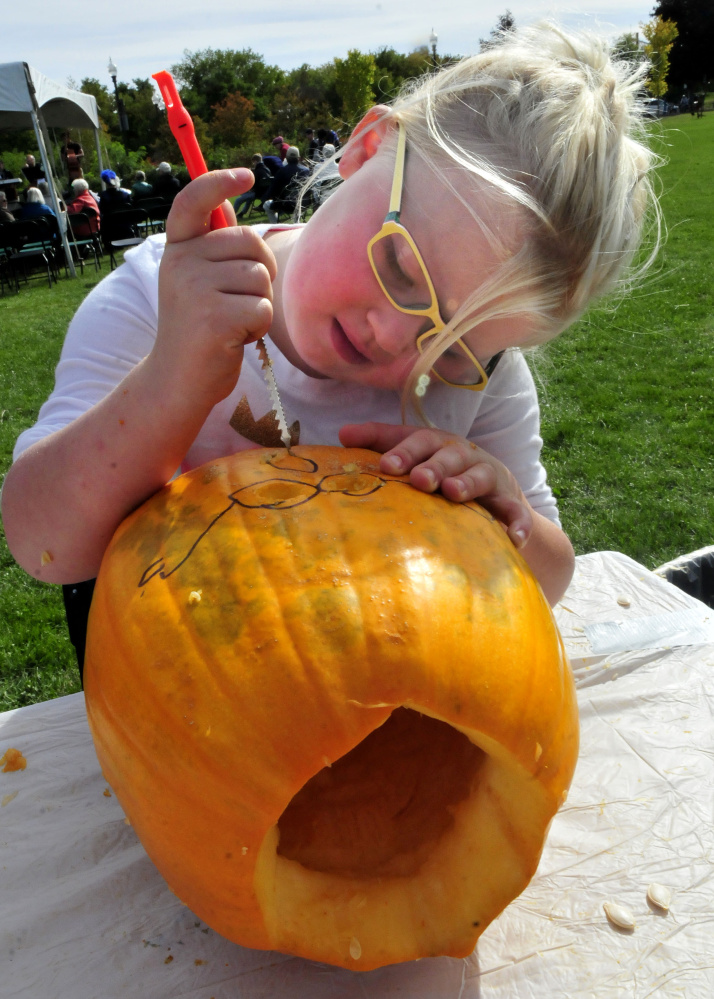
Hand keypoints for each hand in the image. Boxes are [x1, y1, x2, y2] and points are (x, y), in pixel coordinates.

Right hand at [153, 169, 276, 407]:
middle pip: (250, 241)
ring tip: (233, 322)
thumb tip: (226, 204)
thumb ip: (213, 247)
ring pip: (261, 277)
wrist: (178, 380)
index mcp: (177, 249)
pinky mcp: (214, 318)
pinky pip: (263, 308)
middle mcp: (181, 262)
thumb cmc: (199, 330)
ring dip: (259, 303)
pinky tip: (237, 338)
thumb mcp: (198, 282)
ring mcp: (195, 289)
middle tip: (240, 300)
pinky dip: (259, 326)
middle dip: (261, 271)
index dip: (218, 182)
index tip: (244, 175)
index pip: (193, 201)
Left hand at [339, 422, 531, 548]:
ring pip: (481, 476)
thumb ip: (381, 444)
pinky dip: (517, 523)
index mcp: (437, 444)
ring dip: (467, 483)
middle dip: (434, 466)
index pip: (418, 440)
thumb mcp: (414, 455)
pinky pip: (516, 513)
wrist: (495, 492)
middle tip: (419, 480)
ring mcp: (490, 478)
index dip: (403, 451)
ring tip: (453, 493)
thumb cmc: (440, 470)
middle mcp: (464, 455)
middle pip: (449, 455)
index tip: (386, 466)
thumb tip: (341, 435)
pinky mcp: (510, 503)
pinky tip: (512, 537)